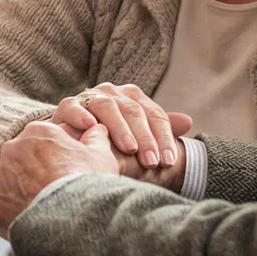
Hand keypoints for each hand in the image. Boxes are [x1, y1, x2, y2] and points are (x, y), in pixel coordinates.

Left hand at [0, 120, 119, 238]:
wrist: (71, 218)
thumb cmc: (87, 182)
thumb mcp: (100, 155)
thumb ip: (96, 138)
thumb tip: (97, 130)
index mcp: (37, 131)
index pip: (44, 141)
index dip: (57, 156)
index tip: (67, 170)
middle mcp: (12, 148)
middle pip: (25, 160)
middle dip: (38, 173)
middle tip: (56, 190)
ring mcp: (0, 176)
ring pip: (12, 183)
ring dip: (25, 192)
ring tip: (47, 208)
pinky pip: (4, 206)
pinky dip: (16, 212)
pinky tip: (35, 221)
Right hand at [51, 83, 190, 172]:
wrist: (74, 140)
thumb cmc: (111, 141)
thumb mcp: (138, 137)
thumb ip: (159, 129)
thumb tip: (188, 122)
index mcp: (134, 98)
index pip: (154, 115)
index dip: (162, 138)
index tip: (168, 161)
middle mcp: (113, 93)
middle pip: (133, 111)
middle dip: (144, 138)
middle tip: (151, 162)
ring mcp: (90, 97)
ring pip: (107, 107)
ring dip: (119, 128)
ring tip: (129, 148)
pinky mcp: (67, 105)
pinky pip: (73, 106)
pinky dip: (81, 114)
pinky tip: (90, 126)